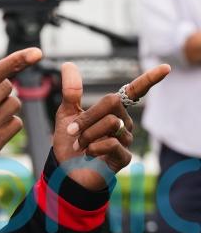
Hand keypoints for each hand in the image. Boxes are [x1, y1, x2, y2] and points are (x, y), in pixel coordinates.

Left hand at [53, 62, 170, 189]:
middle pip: (112, 102)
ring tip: (80, 145)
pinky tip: (88, 154)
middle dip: (88, 114)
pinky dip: (93, 146)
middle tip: (73, 130)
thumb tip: (69, 64)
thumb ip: (71, 91)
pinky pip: (111, 143)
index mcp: (112, 110)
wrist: (65, 169)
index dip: (150, 79)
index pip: (135, 91)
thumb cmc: (70, 140)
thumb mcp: (66, 112)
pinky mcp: (124, 157)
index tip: (166, 67)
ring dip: (87, 133)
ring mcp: (126, 139)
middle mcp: (124, 122)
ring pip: (110, 123)